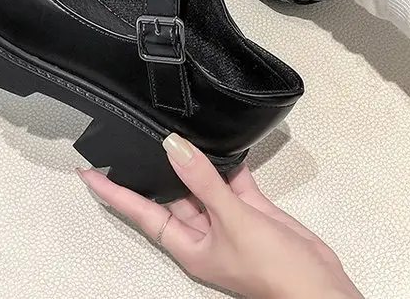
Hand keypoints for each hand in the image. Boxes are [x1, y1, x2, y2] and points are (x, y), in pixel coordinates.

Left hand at [77, 133, 362, 298]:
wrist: (320, 287)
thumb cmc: (272, 272)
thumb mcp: (234, 223)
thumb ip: (205, 183)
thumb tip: (175, 147)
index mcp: (188, 244)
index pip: (140, 212)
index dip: (113, 192)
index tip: (89, 173)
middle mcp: (203, 231)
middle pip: (170, 191)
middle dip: (154, 165)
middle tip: (132, 134)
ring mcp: (227, 219)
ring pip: (201, 181)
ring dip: (191, 158)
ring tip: (171, 128)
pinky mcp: (250, 208)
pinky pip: (232, 178)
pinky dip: (228, 160)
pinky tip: (222, 140)